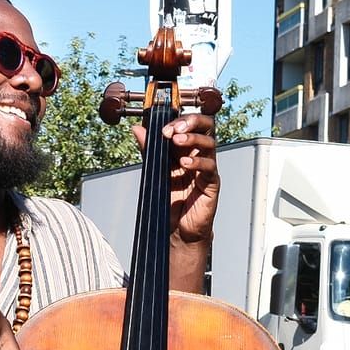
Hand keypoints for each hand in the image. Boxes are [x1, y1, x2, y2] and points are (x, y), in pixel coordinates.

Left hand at [134, 111, 218, 245]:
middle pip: (205, 127)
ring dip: (192, 138)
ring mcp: (206, 168)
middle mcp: (197, 154)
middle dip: (190, 122)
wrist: (176, 229)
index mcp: (184, 148)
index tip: (161, 125)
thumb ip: (148, 150)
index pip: (188, 124)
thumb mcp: (154, 171)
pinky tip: (185, 163)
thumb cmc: (168, 201)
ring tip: (176, 140)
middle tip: (173, 128)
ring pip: (209, 143)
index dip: (177, 120)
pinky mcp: (211, 184)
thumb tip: (138, 128)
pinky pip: (210, 167)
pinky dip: (198, 162)